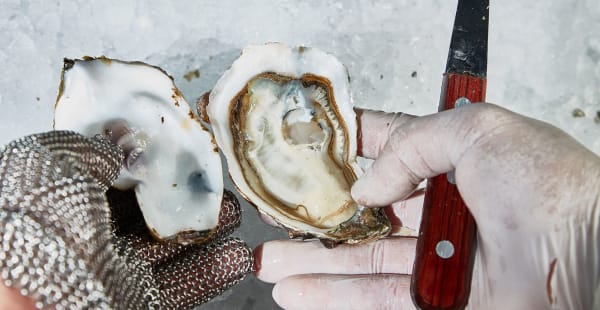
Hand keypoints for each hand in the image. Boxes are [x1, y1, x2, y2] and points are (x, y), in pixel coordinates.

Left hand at [0, 131, 252, 308]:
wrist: (39, 301)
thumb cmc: (36, 230)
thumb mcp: (49, 163)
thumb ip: (87, 148)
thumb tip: (117, 147)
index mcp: (63, 200)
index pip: (115, 177)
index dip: (150, 164)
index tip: (182, 154)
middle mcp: (90, 237)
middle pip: (150, 213)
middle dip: (187, 198)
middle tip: (216, 186)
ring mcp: (115, 274)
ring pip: (171, 249)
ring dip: (207, 233)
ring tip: (238, 216)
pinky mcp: (136, 302)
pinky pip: (182, 287)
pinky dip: (212, 273)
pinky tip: (237, 256)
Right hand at [254, 103, 599, 308]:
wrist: (592, 261)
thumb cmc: (554, 189)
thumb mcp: (480, 131)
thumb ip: (413, 143)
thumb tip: (370, 184)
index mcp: (456, 161)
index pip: (389, 150)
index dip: (347, 152)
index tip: (306, 155)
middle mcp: (446, 210)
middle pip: (366, 215)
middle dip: (319, 217)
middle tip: (280, 218)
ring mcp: (440, 260)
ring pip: (362, 261)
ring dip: (314, 263)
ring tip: (271, 261)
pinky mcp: (438, 302)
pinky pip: (376, 298)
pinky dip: (334, 297)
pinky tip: (299, 293)